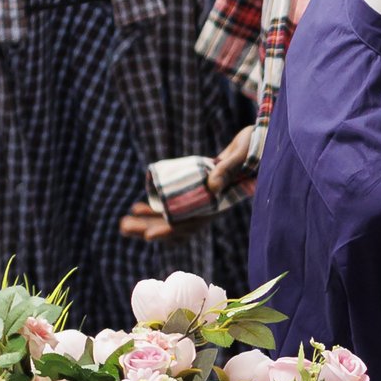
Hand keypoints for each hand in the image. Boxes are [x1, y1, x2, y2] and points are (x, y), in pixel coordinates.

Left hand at [121, 129, 254, 238]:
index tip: (149, 236)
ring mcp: (200, 200)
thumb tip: (211, 187)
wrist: (258, 143)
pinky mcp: (195, 192)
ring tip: (124, 222)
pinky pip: (173, 207)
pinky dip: (155, 210)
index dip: (171, 231)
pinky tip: (137, 208)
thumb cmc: (253, 148)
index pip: (192, 223)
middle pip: (176, 226)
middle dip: (149, 228)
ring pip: (171, 219)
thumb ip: (228, 170)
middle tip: (123, 227)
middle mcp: (207, 206)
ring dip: (148, 222)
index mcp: (218, 203)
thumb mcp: (242, 156)